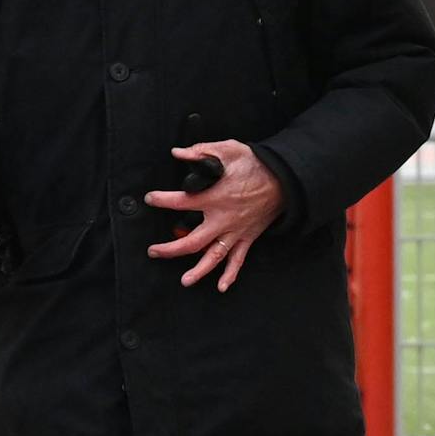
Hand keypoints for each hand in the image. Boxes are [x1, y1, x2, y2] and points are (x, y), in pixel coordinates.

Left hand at [146, 139, 281, 290]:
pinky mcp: (247, 237)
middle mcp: (223, 219)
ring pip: (214, 256)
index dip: (162, 200)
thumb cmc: (256, 164)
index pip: (181, 202)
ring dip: (199, 270)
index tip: (150, 199)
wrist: (284, 178)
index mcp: (215, 197)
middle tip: (154, 251)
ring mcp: (236, 231)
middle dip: (171, 249)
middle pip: (192, 241)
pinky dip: (231, 274)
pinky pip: (238, 260)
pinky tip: (221, 286)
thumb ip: (201, 151)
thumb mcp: (229, 149)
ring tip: (185, 281)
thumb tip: (178, 152)